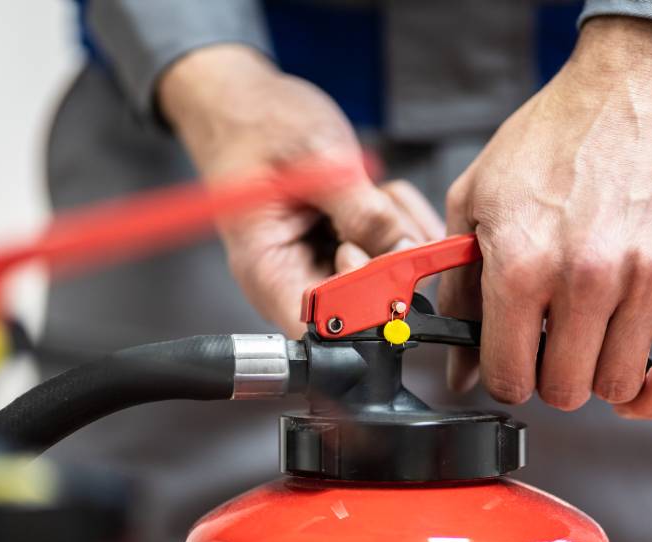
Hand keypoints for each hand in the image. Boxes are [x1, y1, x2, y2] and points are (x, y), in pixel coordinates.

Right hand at [158, 45, 442, 334]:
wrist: (249, 102)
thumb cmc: (259, 125)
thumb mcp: (315, 160)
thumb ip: (360, 210)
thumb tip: (402, 250)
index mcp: (269, 270)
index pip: (323, 329)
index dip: (364, 307)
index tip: (381, 258)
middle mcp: (296, 278)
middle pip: (364, 308)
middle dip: (390, 257)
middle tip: (378, 204)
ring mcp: (325, 265)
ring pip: (391, 277)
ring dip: (398, 231)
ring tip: (370, 189)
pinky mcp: (348, 247)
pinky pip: (396, 250)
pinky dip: (400, 218)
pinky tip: (375, 190)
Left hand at [439, 17, 651, 418]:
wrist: (651, 78)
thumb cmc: (558, 134)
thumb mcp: (478, 196)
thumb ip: (460, 286)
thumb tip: (457, 369)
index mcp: (522, 260)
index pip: (506, 374)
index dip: (505, 378)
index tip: (514, 365)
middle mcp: (585, 276)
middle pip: (564, 389)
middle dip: (553, 378)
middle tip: (557, 345)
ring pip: (619, 385)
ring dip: (603, 376)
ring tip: (598, 340)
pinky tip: (641, 385)